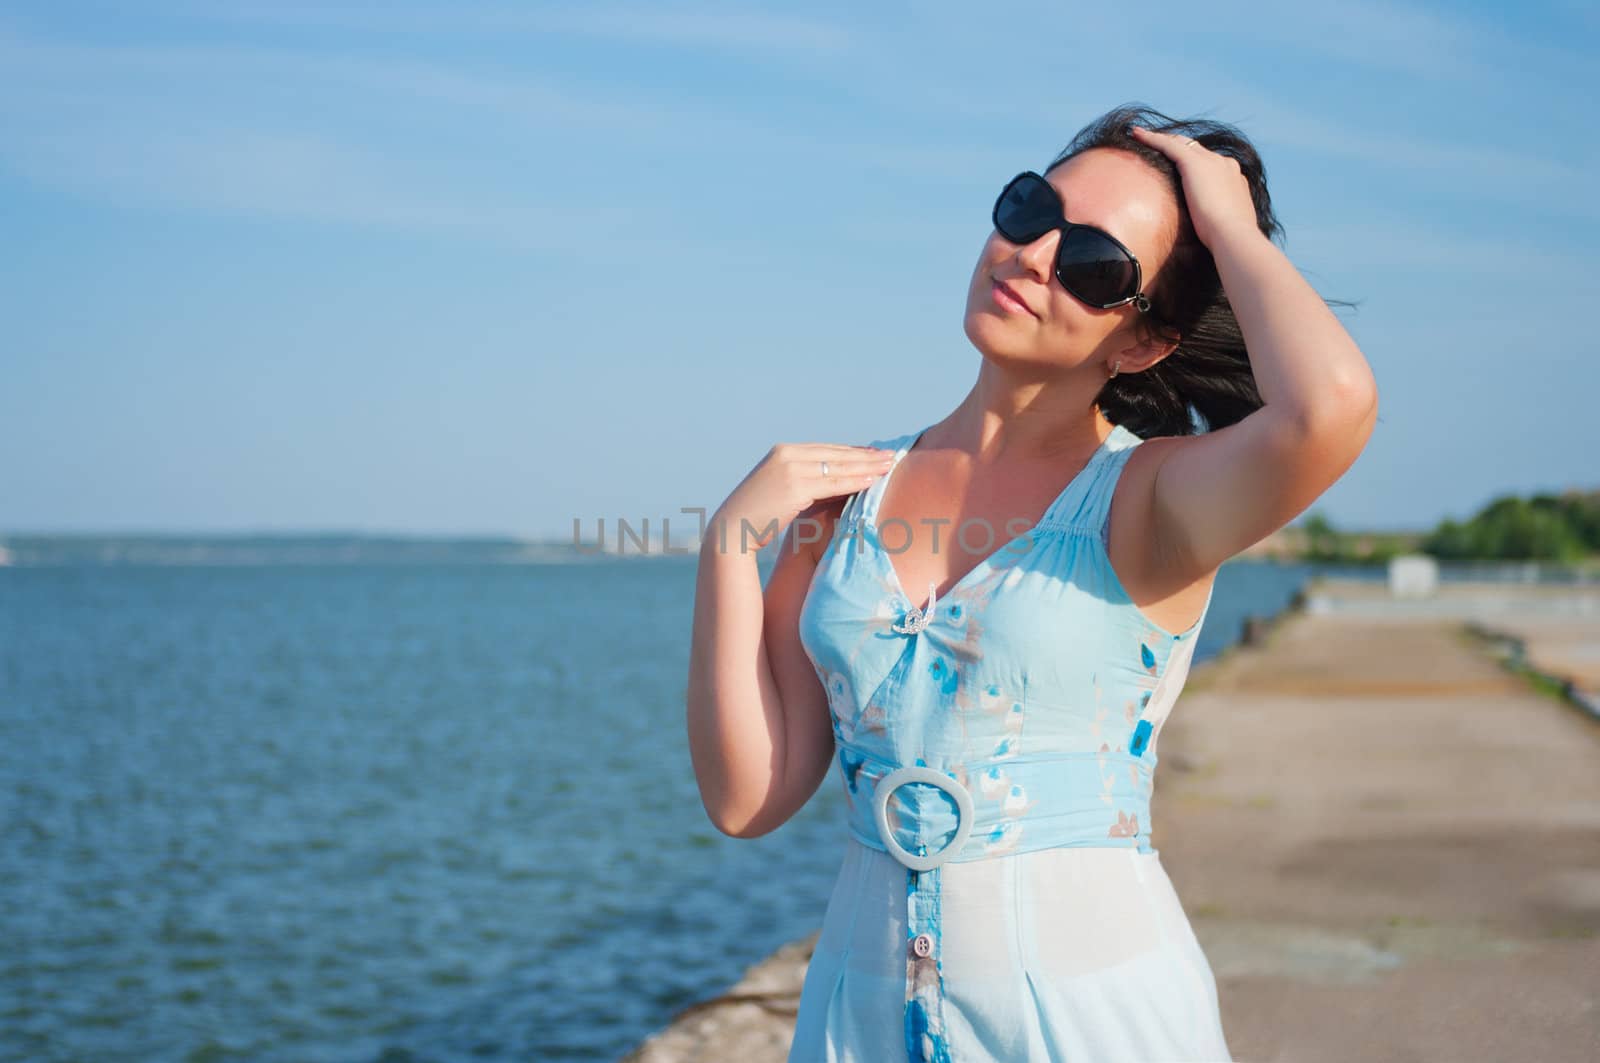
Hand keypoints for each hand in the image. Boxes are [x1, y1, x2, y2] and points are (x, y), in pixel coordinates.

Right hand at [710, 442, 896, 553]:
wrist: (731, 531)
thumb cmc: (757, 517)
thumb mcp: (780, 491)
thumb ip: (801, 481)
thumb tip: (830, 484)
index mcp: (782, 452)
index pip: (826, 449)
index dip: (853, 452)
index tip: (874, 455)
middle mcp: (786, 454)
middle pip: (836, 453)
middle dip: (865, 456)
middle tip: (891, 456)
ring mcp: (790, 468)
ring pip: (838, 466)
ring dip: (867, 466)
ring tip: (890, 466)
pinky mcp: (794, 486)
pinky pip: (833, 483)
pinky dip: (855, 481)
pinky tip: (872, 481)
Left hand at [1128, 125, 1259, 251]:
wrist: (1234, 235)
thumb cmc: (1229, 240)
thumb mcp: (1225, 227)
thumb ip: (1218, 223)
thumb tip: (1209, 235)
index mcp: (1234, 178)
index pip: (1211, 164)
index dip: (1196, 164)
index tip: (1181, 170)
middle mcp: (1225, 164)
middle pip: (1197, 149)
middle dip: (1179, 147)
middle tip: (1158, 146)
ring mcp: (1211, 161)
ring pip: (1182, 143)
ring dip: (1162, 139)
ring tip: (1141, 136)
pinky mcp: (1194, 163)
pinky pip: (1169, 145)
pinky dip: (1152, 138)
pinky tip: (1135, 134)